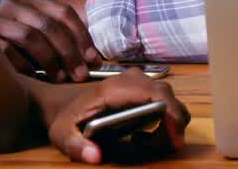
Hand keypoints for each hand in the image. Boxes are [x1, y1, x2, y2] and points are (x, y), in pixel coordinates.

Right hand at [0, 0, 99, 81]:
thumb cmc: (3, 39)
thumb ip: (52, 34)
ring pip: (31, 37)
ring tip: (59, 78)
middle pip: (50, 26)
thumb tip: (89, 57)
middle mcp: (14, 5)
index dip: (82, 36)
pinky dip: (25, 67)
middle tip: (80, 74)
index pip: (63, 12)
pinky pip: (9, 52)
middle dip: (69, 52)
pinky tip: (33, 78)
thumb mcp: (28, 27)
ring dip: (49, 60)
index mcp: (30, 0)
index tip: (94, 59)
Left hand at [44, 69, 189, 163]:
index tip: (175, 140)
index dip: (172, 115)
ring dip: (168, 123)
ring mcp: (137, 80)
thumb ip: (76, 146)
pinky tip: (143, 134)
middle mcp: (130, 79)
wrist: (62, 102)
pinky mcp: (140, 86)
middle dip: (172, 125)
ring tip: (146, 142)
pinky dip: (163, 119)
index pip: (156, 94)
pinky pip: (163, 99)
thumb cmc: (65, 117)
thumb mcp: (62, 135)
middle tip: (162, 148)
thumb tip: (96, 157)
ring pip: (168, 98)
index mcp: (114, 89)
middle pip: (167, 96)